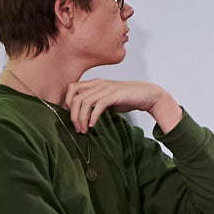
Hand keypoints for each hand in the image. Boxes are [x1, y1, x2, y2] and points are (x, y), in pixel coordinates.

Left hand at [62, 75, 180, 134]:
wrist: (147, 94)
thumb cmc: (126, 98)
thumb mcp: (107, 98)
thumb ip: (94, 102)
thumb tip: (80, 115)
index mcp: (94, 83)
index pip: (71, 87)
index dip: (66, 102)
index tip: (69, 116)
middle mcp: (98, 83)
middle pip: (75, 97)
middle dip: (73, 115)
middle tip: (77, 128)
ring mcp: (106, 88)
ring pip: (84, 102)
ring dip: (81, 118)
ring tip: (84, 130)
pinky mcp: (115, 95)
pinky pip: (98, 105)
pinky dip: (93, 117)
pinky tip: (93, 125)